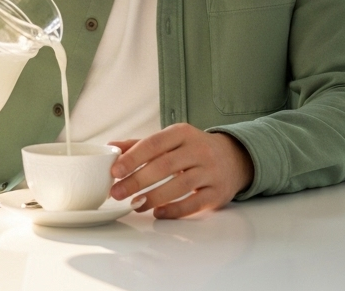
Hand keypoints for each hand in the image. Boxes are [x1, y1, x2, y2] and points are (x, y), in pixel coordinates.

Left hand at [108, 123, 253, 218]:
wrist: (234, 158)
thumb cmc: (193, 149)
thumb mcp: (171, 140)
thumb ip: (141, 144)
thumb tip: (110, 146)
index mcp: (183, 133)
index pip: (154, 144)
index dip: (133, 158)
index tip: (115, 171)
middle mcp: (199, 149)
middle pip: (164, 166)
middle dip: (137, 181)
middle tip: (117, 192)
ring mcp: (210, 171)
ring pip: (179, 185)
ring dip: (153, 197)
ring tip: (134, 205)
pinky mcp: (217, 193)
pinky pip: (193, 203)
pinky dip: (174, 210)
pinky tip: (157, 213)